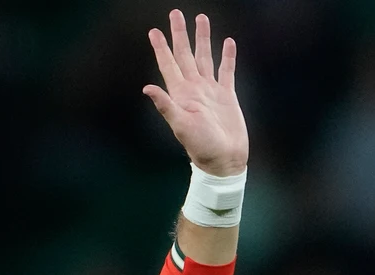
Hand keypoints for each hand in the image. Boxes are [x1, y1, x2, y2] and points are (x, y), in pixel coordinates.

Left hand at [144, 10, 246, 175]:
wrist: (224, 160)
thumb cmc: (202, 147)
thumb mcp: (181, 126)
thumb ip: (166, 105)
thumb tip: (147, 88)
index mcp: (181, 94)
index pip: (169, 65)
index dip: (162, 48)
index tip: (154, 31)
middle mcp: (194, 89)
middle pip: (185, 55)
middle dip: (180, 34)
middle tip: (176, 14)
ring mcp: (210, 91)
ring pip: (205, 57)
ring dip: (203, 39)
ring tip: (202, 19)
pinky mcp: (227, 95)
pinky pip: (227, 71)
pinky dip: (227, 57)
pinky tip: (227, 43)